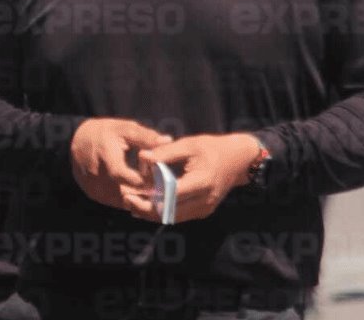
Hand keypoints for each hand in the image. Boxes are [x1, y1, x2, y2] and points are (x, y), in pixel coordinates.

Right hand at [70, 118, 171, 209]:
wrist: (76, 141)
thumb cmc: (104, 133)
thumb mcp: (124, 129)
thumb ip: (146, 137)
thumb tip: (168, 140)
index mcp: (107, 159)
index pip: (131, 180)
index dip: (149, 182)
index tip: (162, 178)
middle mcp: (98, 178)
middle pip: (129, 194)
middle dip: (147, 193)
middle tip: (162, 188)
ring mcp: (94, 189)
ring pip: (123, 202)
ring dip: (139, 198)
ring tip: (153, 190)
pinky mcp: (94, 195)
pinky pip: (116, 202)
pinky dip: (129, 199)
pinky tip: (139, 191)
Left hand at [123, 133, 259, 222]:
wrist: (238, 160)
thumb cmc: (212, 148)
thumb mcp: (189, 144)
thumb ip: (165, 152)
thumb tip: (142, 157)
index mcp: (201, 182)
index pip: (170, 195)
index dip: (149, 195)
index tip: (130, 190)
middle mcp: (204, 200)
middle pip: (169, 212)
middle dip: (144, 208)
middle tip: (125, 198)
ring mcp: (204, 209)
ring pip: (172, 218)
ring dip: (150, 213)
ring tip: (130, 202)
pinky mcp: (202, 212)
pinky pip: (178, 216)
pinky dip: (161, 212)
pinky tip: (145, 205)